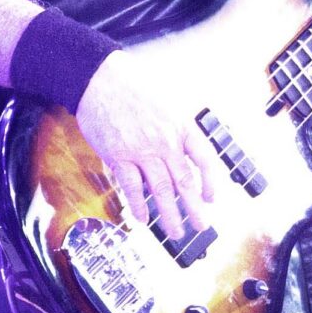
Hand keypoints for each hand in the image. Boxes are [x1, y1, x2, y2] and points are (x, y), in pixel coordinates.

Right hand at [76, 44, 218, 245]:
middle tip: (200, 226)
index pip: (204, 159)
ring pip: (162, 190)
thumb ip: (175, 130)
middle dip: (194, 208)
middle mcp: (165, 141)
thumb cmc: (131, 87)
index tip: (211, 199)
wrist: (99, 79)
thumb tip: (183, 154)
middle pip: (185, 181)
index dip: (211, 182)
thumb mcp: (166, 103)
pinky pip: (133, 187)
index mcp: (181, 126)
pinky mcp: (119, 156)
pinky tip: (143, 219)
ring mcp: (142, 150)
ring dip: (170, 215)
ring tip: (176, 232)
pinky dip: (139, 205)